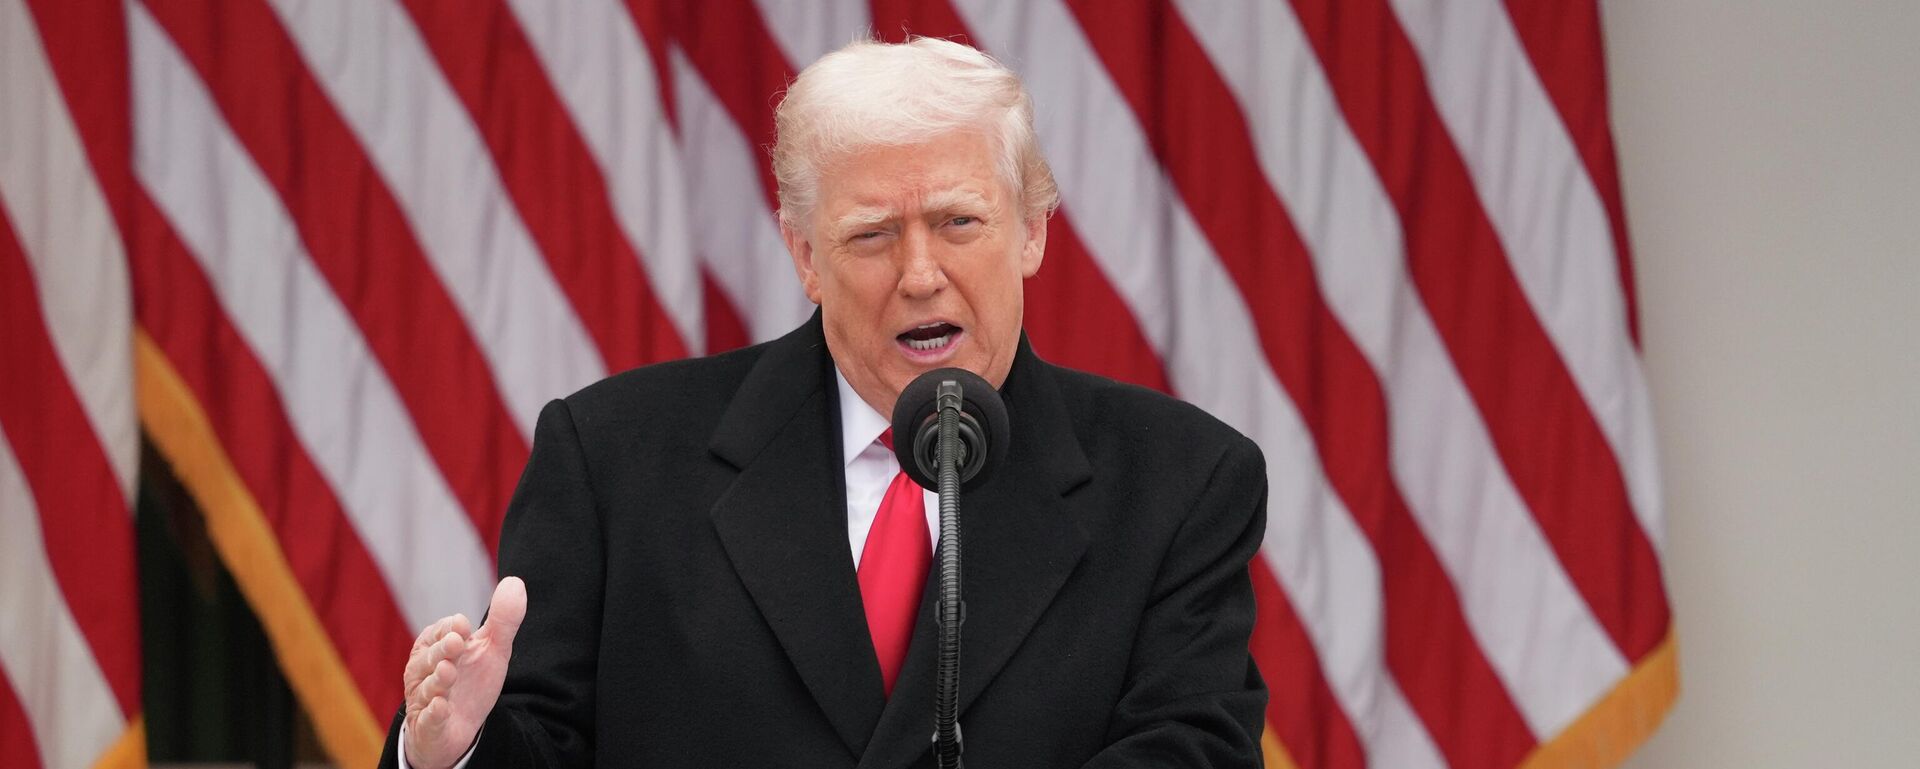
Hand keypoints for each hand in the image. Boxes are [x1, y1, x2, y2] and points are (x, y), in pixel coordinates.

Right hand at [402, 577, 526, 768]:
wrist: (458, 728)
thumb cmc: (471, 682)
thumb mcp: (492, 649)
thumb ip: (503, 620)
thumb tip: (515, 582)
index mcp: (436, 646)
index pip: (440, 631)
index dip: (451, 628)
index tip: (464, 626)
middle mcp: (423, 671)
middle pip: (430, 658)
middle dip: (443, 650)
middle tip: (457, 643)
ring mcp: (423, 699)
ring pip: (427, 688)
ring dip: (438, 680)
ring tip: (448, 672)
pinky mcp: (428, 727)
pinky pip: (428, 719)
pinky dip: (434, 713)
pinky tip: (441, 707)